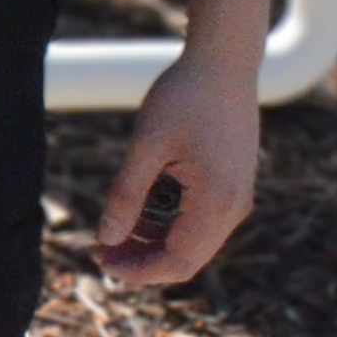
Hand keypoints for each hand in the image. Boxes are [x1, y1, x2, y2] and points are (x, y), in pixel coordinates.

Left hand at [98, 51, 261, 285]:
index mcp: (217, 202)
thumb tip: (106, 238)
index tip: (100, 263)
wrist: (224, 64)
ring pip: (194, 242)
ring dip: (153, 245)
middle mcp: (235, 207)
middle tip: (98, 252)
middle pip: (187, 258)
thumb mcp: (145, 146)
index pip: (178, 262)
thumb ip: (126, 195)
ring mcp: (237, 198)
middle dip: (142, 261)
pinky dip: (169, 227)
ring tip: (110, 236)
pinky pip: (201, 222)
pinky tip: (136, 217)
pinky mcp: (233, 186)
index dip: (138, 271)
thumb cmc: (183, 98)